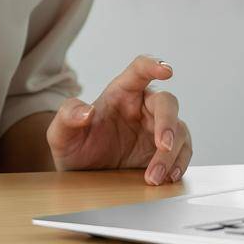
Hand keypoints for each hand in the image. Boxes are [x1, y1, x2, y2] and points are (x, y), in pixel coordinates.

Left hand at [46, 55, 192, 183]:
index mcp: (120, 93)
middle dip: (168, 123)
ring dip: (171, 154)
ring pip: (179, 130)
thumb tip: (87, 111)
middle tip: (163, 146)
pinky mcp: (164, 151)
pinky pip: (182, 152)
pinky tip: (168, 178)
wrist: (81, 178)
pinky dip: (179, 165)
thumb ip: (67, 117)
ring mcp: (156, 129)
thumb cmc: (73, 148)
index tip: (167, 71)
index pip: (139, 70)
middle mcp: (142, 107)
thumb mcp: (60, 135)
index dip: (153, 66)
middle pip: (167, 102)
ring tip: (153, 177)